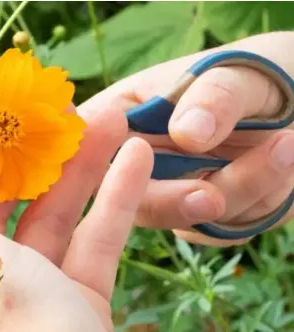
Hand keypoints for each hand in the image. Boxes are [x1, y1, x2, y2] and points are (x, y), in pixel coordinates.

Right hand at [81, 31, 293, 245]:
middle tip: (210, 197)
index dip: (89, 161)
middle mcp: (138, 162)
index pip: (87, 143)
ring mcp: (168, 193)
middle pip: (124, 199)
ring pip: (181, 219)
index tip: (133, 161)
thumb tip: (187, 132)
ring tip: (286, 146)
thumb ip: (214, 96)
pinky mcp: (200, 217)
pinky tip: (282, 169)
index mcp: (126, 116)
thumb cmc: (259, 76)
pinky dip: (255, 204)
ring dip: (238, 190)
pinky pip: (217, 230)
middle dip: (171, 201)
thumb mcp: (239, 72)